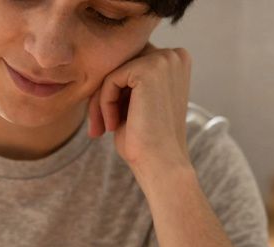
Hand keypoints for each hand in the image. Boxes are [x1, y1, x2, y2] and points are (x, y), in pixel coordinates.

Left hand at [88, 44, 192, 179]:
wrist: (161, 164)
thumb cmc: (146, 140)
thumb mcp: (136, 102)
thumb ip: (126, 80)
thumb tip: (98, 63)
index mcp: (176, 61)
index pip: (129, 63)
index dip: (114, 91)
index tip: (107, 120)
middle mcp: (174, 55)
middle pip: (120, 64)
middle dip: (104, 95)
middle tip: (98, 126)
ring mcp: (164, 59)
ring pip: (112, 71)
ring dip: (101, 101)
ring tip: (103, 128)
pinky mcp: (149, 69)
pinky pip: (110, 80)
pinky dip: (103, 104)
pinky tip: (112, 126)